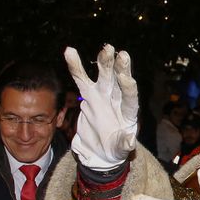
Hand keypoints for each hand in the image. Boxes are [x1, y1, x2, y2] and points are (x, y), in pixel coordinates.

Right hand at [65, 45, 139, 169]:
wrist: (100, 151)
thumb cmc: (114, 150)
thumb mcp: (120, 150)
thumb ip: (124, 144)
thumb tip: (129, 141)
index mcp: (128, 114)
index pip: (129, 99)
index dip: (128, 89)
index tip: (127, 78)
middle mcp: (117, 101)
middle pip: (119, 82)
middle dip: (120, 69)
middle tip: (121, 54)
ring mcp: (103, 96)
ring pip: (104, 76)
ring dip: (104, 62)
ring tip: (107, 48)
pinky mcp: (88, 95)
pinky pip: (81, 79)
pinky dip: (75, 65)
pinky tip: (69, 51)